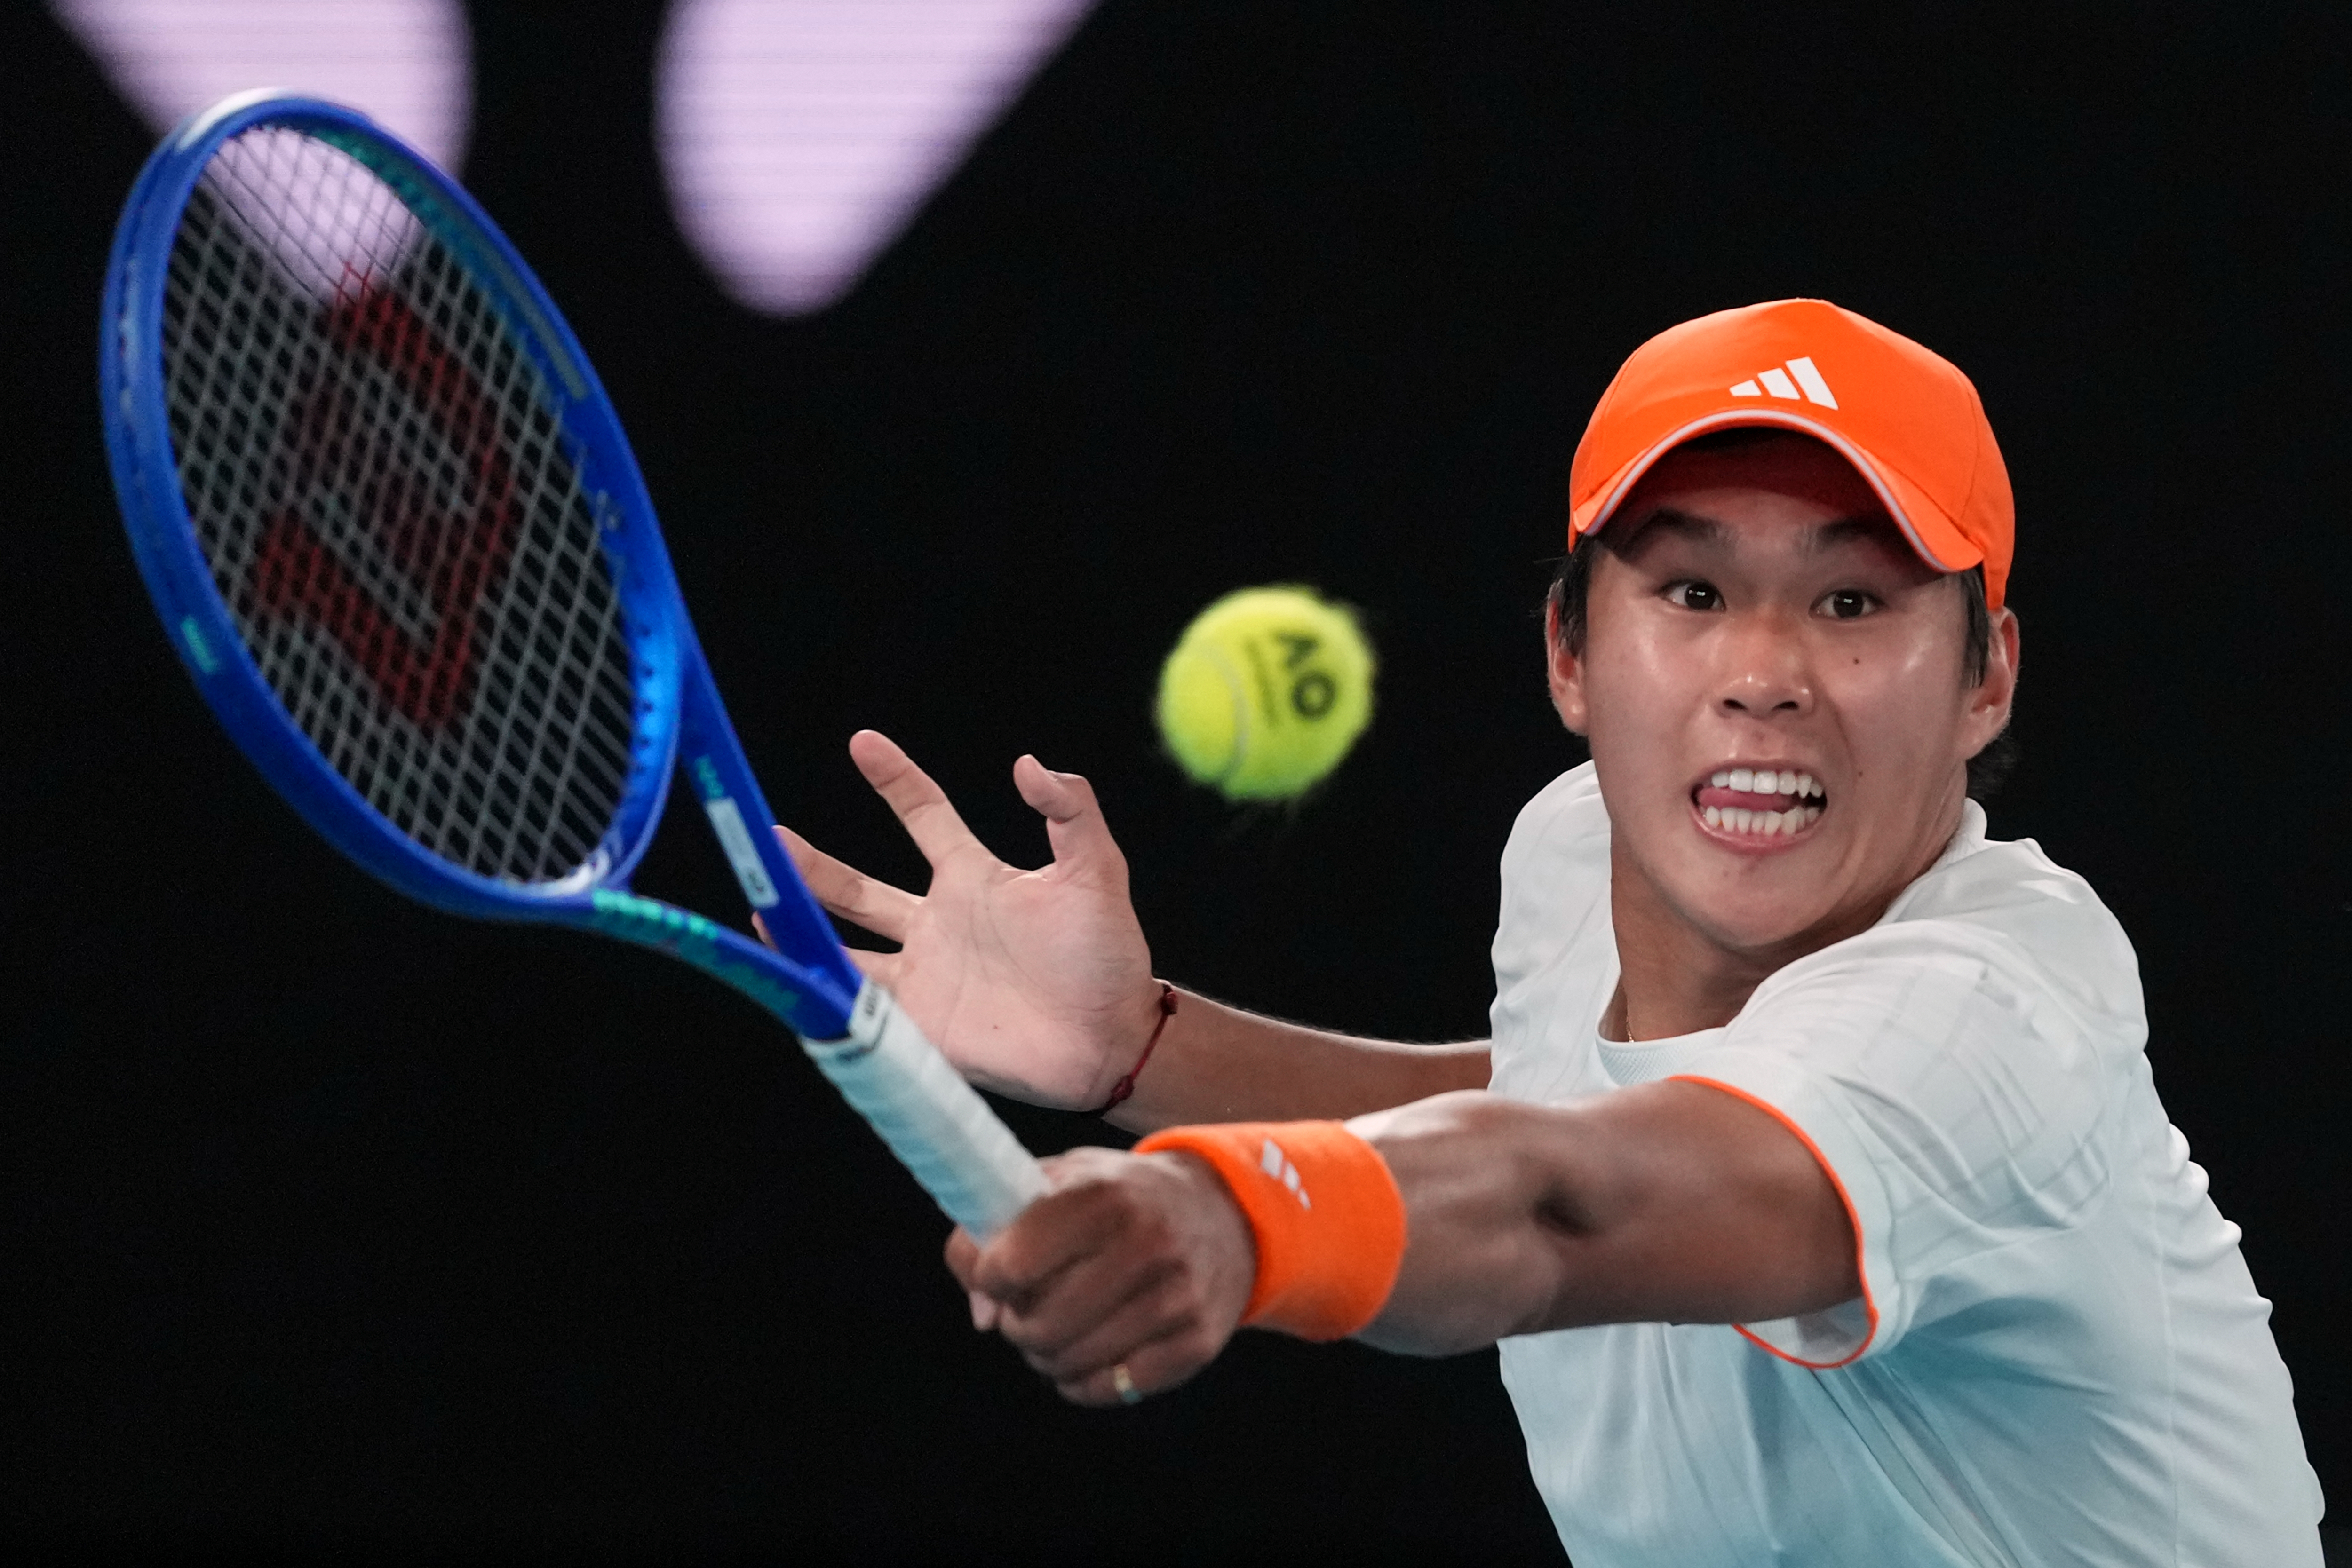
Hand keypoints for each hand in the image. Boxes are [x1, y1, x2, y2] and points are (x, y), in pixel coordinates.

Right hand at [778, 730, 1162, 1108]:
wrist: (1111, 1039)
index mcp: (974, 878)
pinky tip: (788, 974)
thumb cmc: (1107, 955)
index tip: (863, 743)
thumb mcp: (1097, 871)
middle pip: (858, 888)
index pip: (924, 816)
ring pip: (844, 944)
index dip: (895, 780)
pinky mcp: (920, 1022)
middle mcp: (938, 922)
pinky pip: (858, 1002)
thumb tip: (1027, 764)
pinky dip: (822, 987)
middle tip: (768, 837)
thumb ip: (1070, 812)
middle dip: (812, 865)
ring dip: (801, 926)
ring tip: (758, 903)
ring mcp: (924, 974)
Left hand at [945, 1147, 1256, 1405]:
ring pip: (1073, 1362)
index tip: (996, 1274)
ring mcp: (1177, 1297)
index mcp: (1103, 1195)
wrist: (1223, 1211)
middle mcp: (1146, 1243)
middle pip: (1040, 1324)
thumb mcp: (1056, 1182)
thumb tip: (985, 1315)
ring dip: (1047, 1356)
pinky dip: (1085, 1382)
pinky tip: (1088, 1353)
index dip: (989, 1277)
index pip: (1014, 1263)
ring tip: (1055, 1330)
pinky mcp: (1196, 1341)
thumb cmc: (1118, 1197)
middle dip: (1016, 1325)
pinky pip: (1113, 1389)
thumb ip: (995, 1229)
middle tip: (1024, 1310)